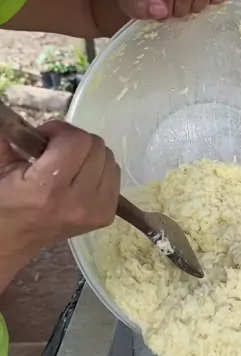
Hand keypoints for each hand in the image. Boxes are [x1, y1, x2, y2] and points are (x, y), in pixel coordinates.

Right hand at [0, 120, 119, 289]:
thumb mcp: (1, 167)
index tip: (45, 137)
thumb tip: (14, 116)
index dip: (60, 130)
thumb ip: (12, 136)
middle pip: (97, 146)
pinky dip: (99, 170)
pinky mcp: (106, 216)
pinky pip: (114, 175)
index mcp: (48, 189)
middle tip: (55, 150)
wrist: (12, 239)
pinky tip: (79, 178)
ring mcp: (96, 211)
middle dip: (75, 141)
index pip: (77, 141)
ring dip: (89, 155)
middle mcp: (78, 202)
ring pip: (109, 158)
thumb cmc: (4, 202)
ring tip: (67, 165)